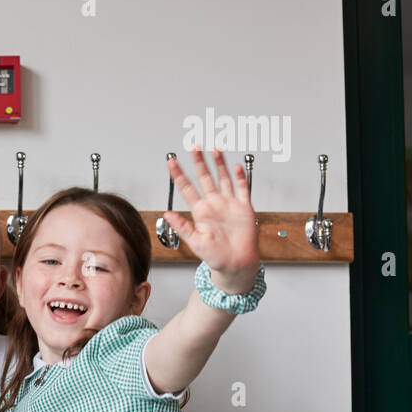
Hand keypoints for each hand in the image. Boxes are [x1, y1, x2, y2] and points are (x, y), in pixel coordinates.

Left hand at [163, 146, 260, 293]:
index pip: (186, 188)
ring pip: (223, 178)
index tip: (171, 162)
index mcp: (200, 212)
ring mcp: (229, 204)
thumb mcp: (194, 242)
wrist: (236, 264)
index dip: (178, 174)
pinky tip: (236, 166)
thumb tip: (166, 214)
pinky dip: (240, 177)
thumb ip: (181, 227)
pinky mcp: (244, 208)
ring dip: (219, 164)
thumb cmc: (215, 256)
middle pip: (205, 178)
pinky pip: (243, 189)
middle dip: (199, 162)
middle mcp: (214, 205)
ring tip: (214, 149)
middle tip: (194, 147)